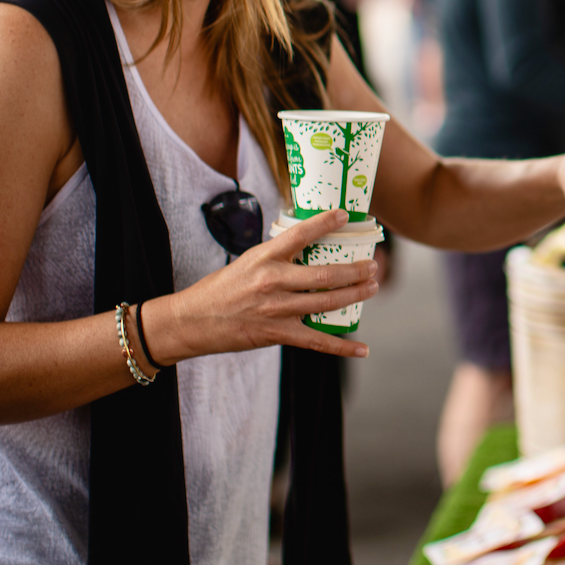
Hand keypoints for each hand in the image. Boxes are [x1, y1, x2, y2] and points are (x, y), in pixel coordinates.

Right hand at [152, 209, 377, 361]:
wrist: (191, 321)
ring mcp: (276, 309)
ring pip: (326, 303)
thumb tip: (306, 247)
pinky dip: (342, 347)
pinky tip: (362, 349)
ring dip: (355, 296)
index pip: (300, 234)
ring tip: (372, 288)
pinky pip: (317, 341)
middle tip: (373, 265)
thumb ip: (275, 257)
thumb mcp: (246, 262)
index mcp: (263, 258)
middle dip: (355, 270)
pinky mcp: (276, 334)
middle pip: (325, 275)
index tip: (344, 215)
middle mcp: (272, 281)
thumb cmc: (219, 289)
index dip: (325, 223)